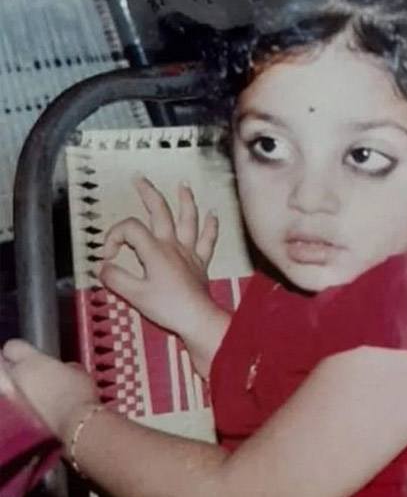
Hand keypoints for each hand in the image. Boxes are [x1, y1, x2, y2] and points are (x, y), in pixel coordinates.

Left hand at [1, 340, 98, 441]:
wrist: (74, 425)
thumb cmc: (78, 394)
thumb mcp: (78, 372)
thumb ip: (63, 367)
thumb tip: (60, 370)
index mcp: (31, 361)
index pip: (13, 347)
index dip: (18, 350)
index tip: (26, 354)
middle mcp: (15, 378)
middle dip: (5, 366)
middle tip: (17, 371)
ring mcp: (11, 399)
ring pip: (2, 386)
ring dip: (8, 386)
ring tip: (20, 391)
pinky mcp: (13, 419)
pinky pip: (7, 405)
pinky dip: (13, 405)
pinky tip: (24, 408)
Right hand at [99, 175, 222, 342]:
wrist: (197, 318)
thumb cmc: (168, 307)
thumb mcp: (134, 295)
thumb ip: (115, 278)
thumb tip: (103, 267)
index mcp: (155, 250)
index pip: (130, 229)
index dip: (114, 236)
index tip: (108, 255)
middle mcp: (172, 245)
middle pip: (160, 211)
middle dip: (148, 192)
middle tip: (139, 178)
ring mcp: (189, 252)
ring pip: (188, 219)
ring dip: (185, 200)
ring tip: (183, 185)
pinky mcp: (200, 263)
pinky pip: (208, 240)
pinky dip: (211, 226)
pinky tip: (213, 214)